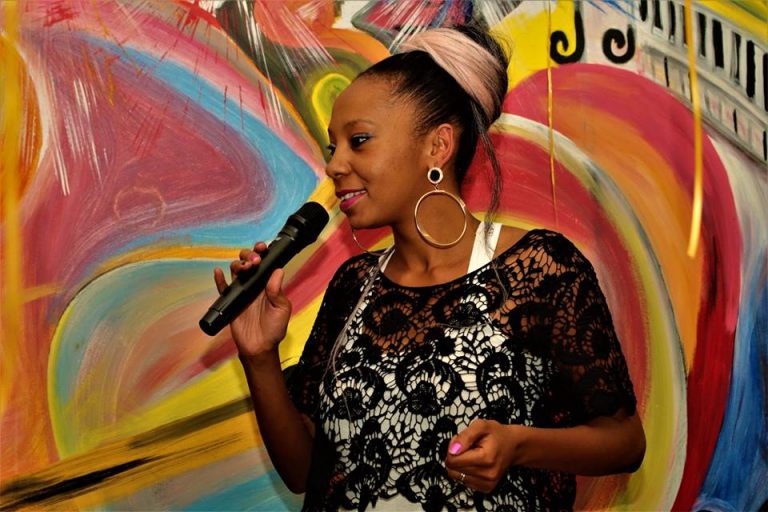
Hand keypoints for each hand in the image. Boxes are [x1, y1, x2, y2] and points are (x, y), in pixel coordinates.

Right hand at [213, 241, 291, 357]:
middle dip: (249, 256)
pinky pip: (223, 288)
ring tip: (244, 268)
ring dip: (238, 264)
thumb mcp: (281, 309)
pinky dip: (219, 279)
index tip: (262, 248)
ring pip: (236, 271)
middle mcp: (255, 285)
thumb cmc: (274, 329)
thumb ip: (277, 291)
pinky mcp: (231, 301)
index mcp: (268, 284)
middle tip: (254, 261)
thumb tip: (278, 271)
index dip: (262, 252)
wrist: (259, 347)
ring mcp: (242, 292)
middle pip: (248, 262)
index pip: (265, 263)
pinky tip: (218, 272)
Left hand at [444, 419, 522, 492]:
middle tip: (467, 446)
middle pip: (453, 469)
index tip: (461, 441)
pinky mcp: (486, 487)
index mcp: (486, 458)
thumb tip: (452, 450)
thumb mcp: (481, 425)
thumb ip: (465, 436)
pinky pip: (464, 481)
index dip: (452, 448)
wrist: (513, 445)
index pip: (453, 460)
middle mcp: (488, 474)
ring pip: (457, 476)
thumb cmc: (498, 434)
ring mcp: (488, 483)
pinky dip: (465, 471)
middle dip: (456, 456)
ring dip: (460, 464)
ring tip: (471, 454)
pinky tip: (474, 462)